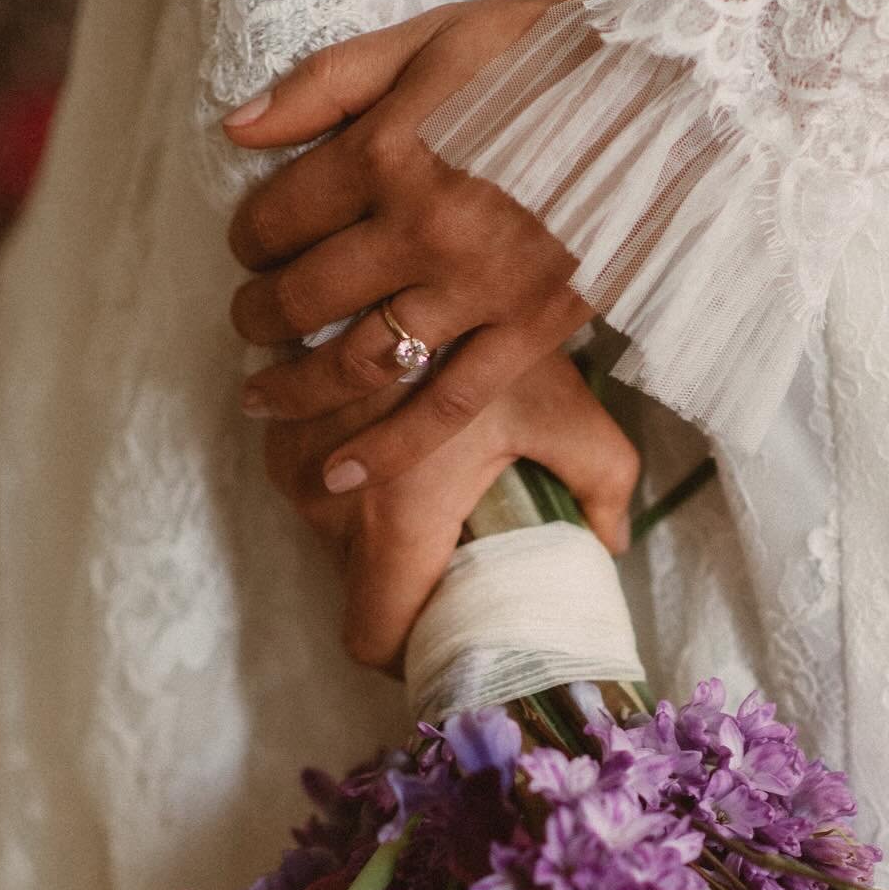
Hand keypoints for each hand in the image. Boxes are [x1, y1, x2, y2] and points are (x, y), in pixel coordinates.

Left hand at [225, 0, 601, 496]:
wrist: (674, 87)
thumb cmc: (550, 52)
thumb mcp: (431, 37)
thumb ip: (326, 83)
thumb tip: (235, 127)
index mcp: (387, 150)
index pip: (279, 214)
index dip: (249, 238)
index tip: (251, 246)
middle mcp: (421, 228)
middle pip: (304, 295)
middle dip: (258, 316)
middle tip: (249, 322)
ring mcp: (476, 289)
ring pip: (357, 360)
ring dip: (295, 387)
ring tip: (263, 394)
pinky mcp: (530, 331)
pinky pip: (443, 407)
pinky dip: (383, 450)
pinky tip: (336, 476)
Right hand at [264, 353, 637, 673]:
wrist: (412, 236)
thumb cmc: (493, 326)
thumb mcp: (563, 406)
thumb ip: (599, 479)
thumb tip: (611, 540)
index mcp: (396, 520)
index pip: (370, 635)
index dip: (404, 652)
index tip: (440, 639)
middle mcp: (329, 502)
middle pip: (355, 586)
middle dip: (397, 582)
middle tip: (450, 555)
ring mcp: (292, 463)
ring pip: (326, 534)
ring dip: (367, 529)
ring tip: (420, 490)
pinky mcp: (276, 422)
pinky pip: (306, 481)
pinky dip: (341, 478)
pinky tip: (385, 444)